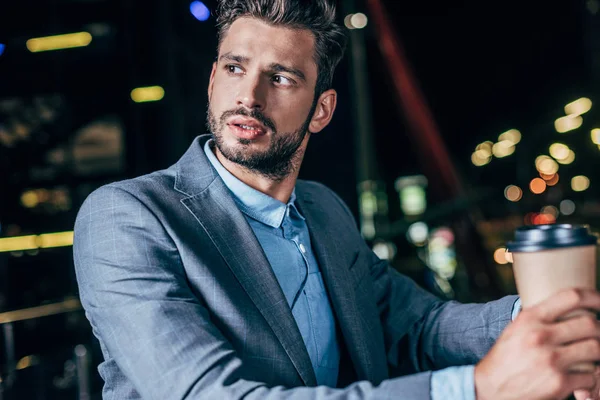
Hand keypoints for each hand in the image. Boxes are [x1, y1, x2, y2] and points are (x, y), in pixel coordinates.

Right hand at [474, 288, 599, 399]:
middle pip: (590, 324)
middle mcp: (540, 336)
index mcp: (529, 319)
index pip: (571, 297)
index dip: (594, 297)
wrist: (489, 388)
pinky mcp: (559, 383)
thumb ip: (539, 319)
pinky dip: (589, 378)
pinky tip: (580, 378)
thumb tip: (569, 310)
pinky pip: (590, 376)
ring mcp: (551, 360)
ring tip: (590, 356)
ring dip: (597, 354)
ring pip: (595, 349)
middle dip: (599, 329)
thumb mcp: (515, 330)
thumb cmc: (504, 359)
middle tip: (597, 334)